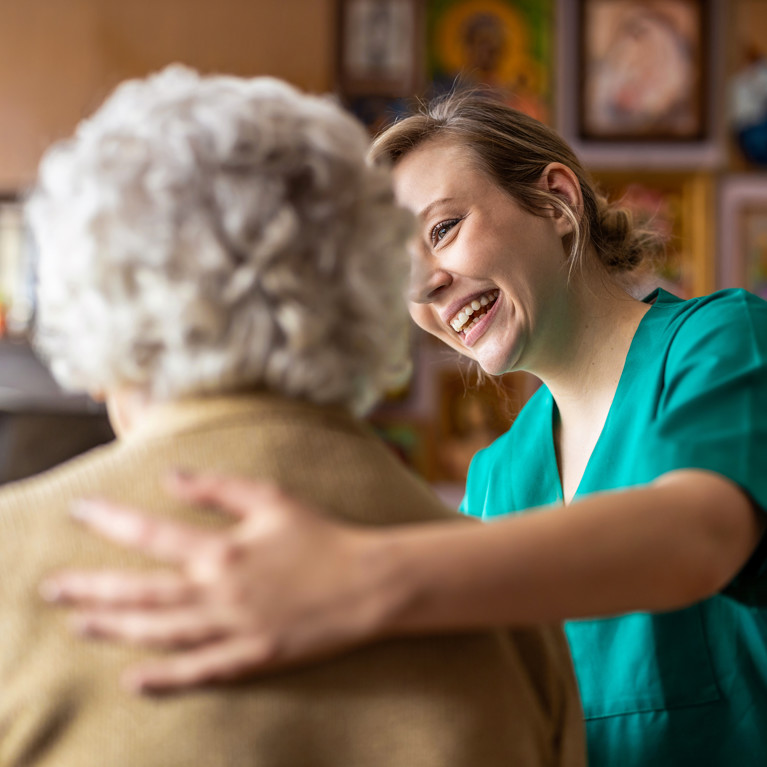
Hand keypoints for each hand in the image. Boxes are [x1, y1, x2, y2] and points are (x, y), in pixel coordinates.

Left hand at [41, 473, 387, 692]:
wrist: (367, 583)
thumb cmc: (320, 535)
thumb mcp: (271, 499)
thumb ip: (218, 487)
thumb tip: (170, 477)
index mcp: (224, 549)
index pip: (151, 535)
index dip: (110, 521)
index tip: (79, 511)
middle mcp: (219, 592)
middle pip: (141, 592)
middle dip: (91, 588)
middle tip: (52, 588)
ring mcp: (233, 629)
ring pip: (160, 633)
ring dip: (115, 629)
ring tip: (80, 623)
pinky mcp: (252, 658)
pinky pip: (199, 672)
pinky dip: (163, 678)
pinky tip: (132, 678)